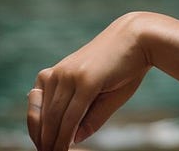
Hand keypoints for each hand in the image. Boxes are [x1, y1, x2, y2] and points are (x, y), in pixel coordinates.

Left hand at [27, 13, 152, 150]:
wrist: (141, 38)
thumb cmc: (124, 66)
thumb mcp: (102, 94)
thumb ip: (87, 116)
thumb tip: (74, 139)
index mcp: (57, 73)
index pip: (38, 109)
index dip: (38, 131)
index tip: (44, 147)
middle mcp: (58, 73)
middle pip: (43, 116)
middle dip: (44, 140)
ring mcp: (70, 75)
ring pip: (54, 118)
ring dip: (53, 141)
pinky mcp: (85, 81)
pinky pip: (71, 115)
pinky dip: (66, 135)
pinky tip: (68, 147)